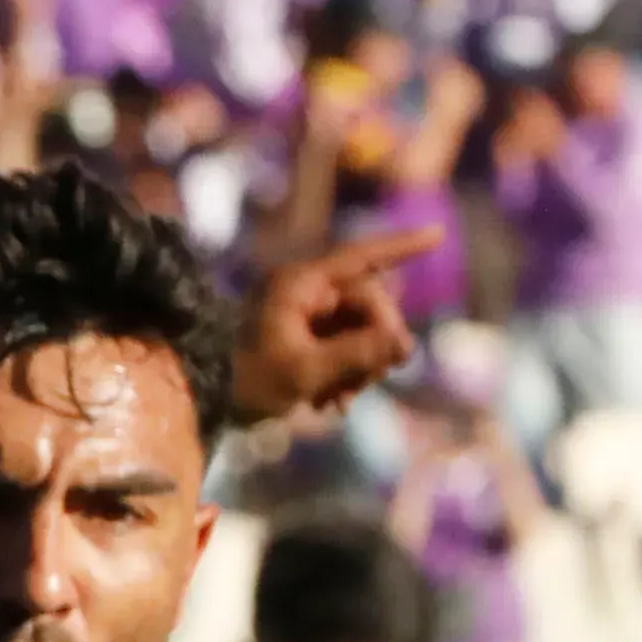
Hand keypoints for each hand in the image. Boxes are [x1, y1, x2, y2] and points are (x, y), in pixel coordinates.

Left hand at [243, 228, 437, 418]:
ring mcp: (304, 317)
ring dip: (360, 368)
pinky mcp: (303, 341)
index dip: (402, 246)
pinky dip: (344, 376)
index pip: (362, 257)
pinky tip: (331, 405)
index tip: (439, 235)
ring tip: (339, 402)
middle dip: (377, 344)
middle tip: (371, 382)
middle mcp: (306, 293)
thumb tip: (404, 343)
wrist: (202, 399)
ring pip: (359, 332)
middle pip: (369, 305)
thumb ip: (358, 354)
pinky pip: (342, 350)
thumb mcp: (305, 369)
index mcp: (302, 284)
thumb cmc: (246, 379)